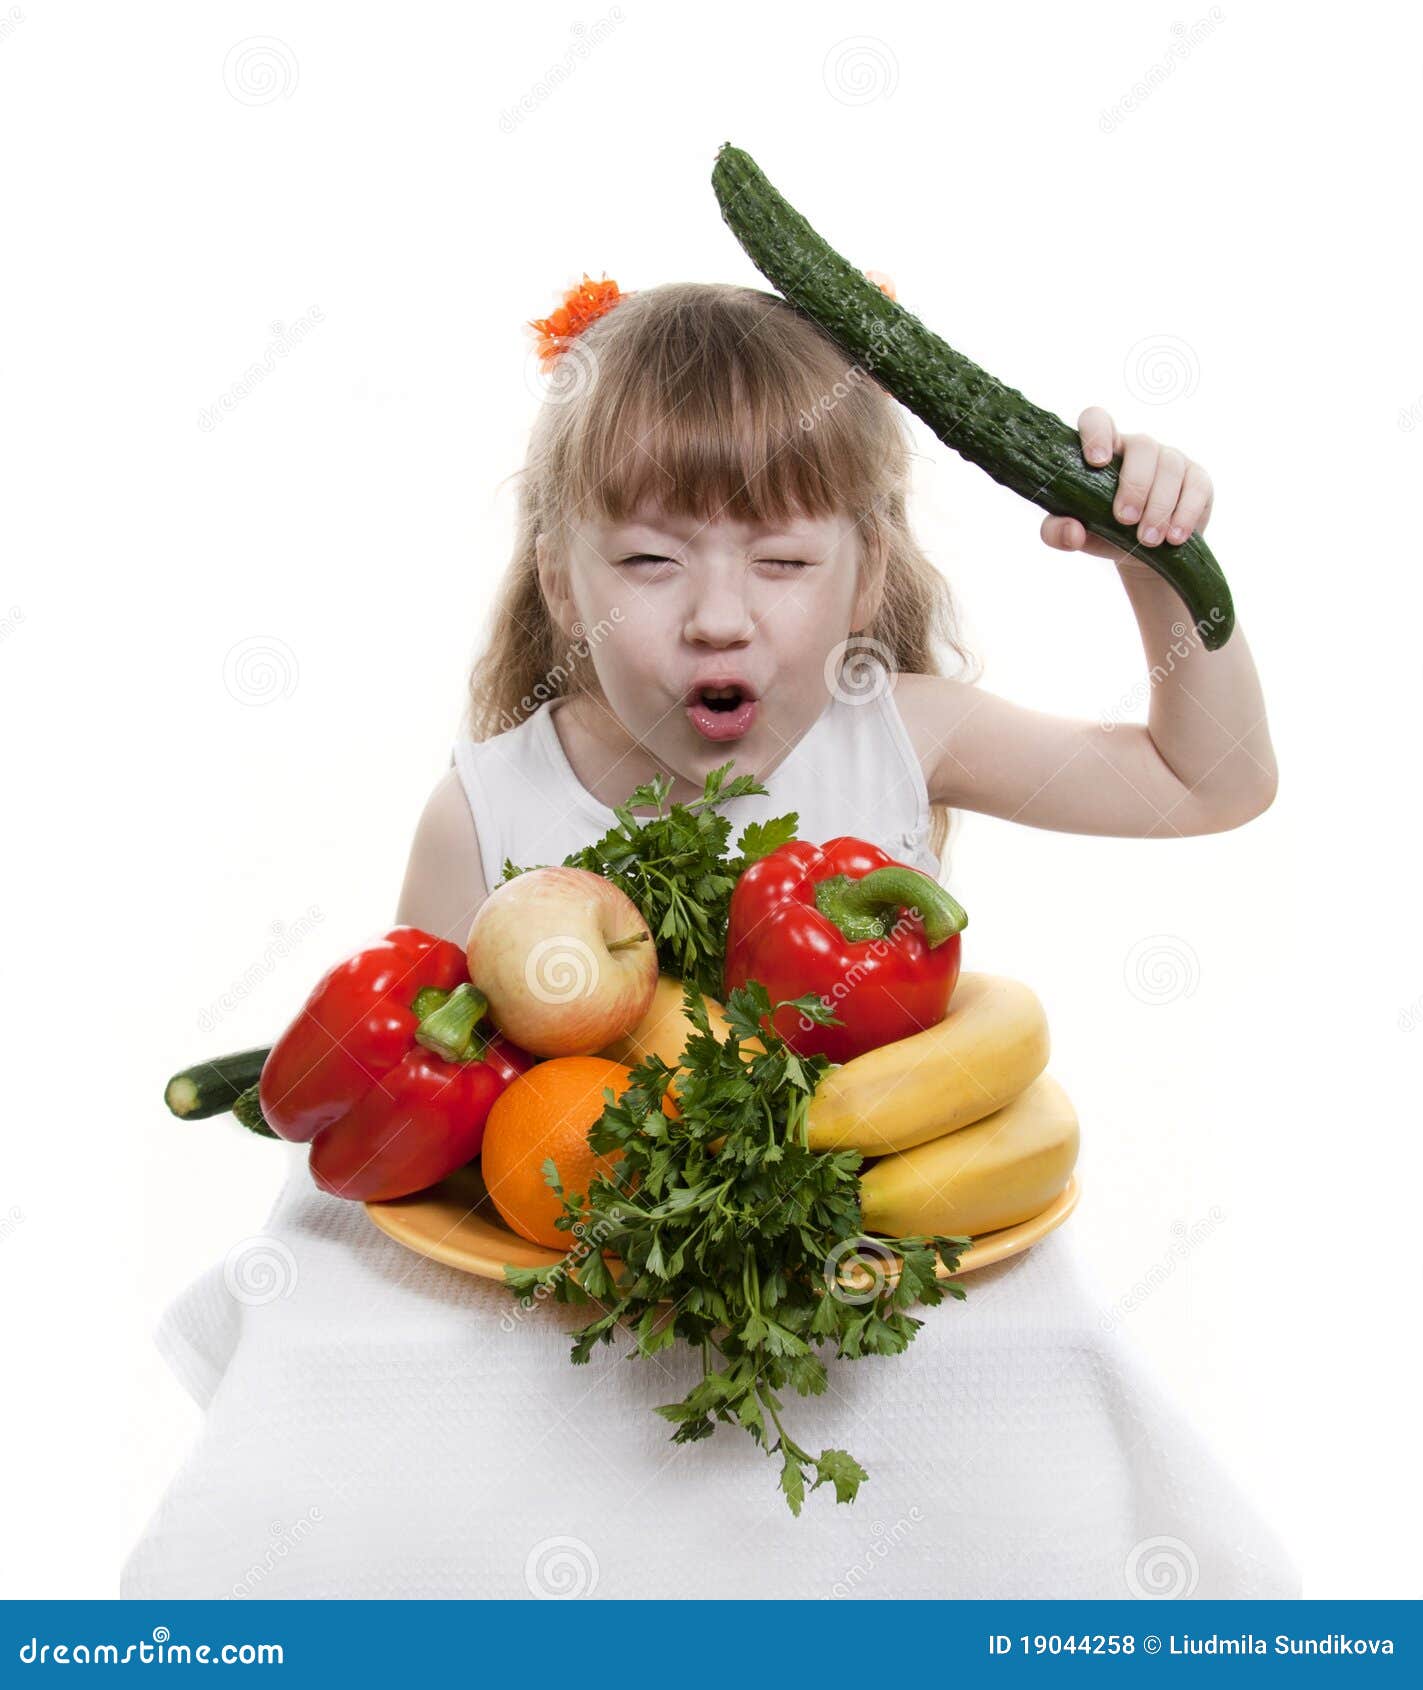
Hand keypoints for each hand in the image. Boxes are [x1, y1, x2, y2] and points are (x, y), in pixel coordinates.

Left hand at [1040, 405, 1214, 572]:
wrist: (1142, 553)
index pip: (1097, 420)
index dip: (1097, 433)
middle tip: (1125, 520)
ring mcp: (1170, 459)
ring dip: (1159, 506)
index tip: (1097, 461)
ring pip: (1170, 467)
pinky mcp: (1197, 478)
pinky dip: (1186, 513)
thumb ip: (1058, 532)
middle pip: (1142, 446)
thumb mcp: (1076, 534)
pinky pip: (1197, 486)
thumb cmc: (1103, 532)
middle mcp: (1138, 449)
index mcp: (1104, 450)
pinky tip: (1175, 536)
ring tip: (1147, 539)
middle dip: (1135, 484)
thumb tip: (1072, 531)